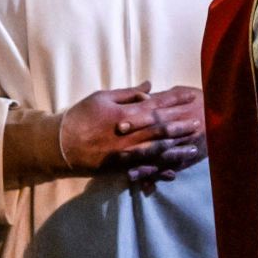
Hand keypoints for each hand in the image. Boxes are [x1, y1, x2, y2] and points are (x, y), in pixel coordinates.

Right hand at [58, 83, 205, 181]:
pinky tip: (173, 171)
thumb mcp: (102, 97)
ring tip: (193, 147)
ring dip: (176, 149)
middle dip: (181, 125)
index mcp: (125, 112)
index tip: (192, 96)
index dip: (176, 100)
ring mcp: (125, 152)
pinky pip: (144, 169)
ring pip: (156, 150)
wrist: (57, 144)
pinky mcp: (120, 166)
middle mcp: (128, 133)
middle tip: (199, 122)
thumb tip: (149, 86)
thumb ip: (128, 93)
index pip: (157, 104)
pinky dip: (159, 169)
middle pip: (161, 128)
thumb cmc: (80, 116)